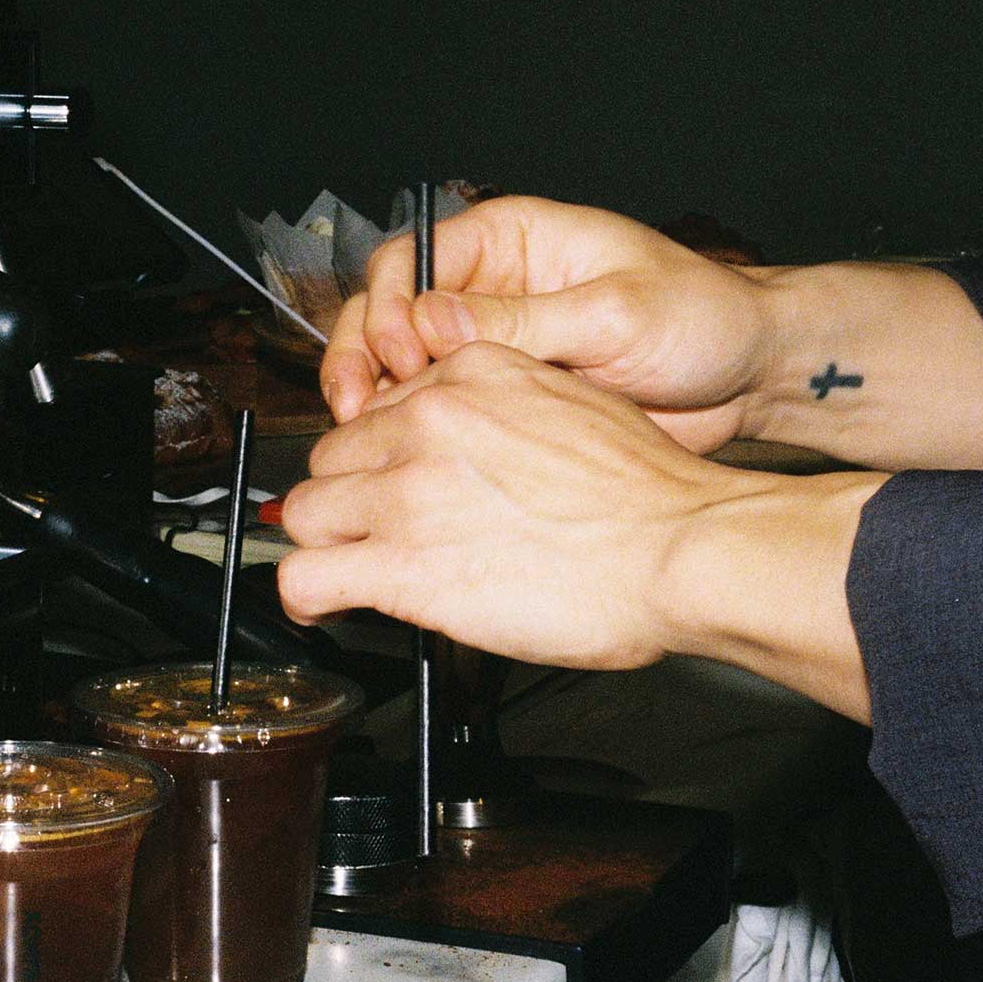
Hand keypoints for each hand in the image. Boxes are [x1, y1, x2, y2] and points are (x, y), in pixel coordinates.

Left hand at [282, 340, 766, 671]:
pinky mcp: (400, 563)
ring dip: (325, 545)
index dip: (382, 456)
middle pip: (333, 458)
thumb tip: (475, 447)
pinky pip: (304, 576)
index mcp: (468, 373)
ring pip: (307, 512)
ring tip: (351, 573)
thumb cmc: (650, 496)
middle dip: (349, 500)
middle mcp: (427, 419)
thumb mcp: (572, 405)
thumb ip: (504, 412)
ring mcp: (407, 491)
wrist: (680, 548)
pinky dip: (302, 597)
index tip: (393, 485)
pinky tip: (320, 609)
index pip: (379, 407)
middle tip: (376, 537)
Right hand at [320, 197, 777, 452]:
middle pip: (388, 310)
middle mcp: (488, 286)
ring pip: (401, 365)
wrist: (747, 379)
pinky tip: (404, 460)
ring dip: (377, 400)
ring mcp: (490, 344)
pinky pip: (437, 410)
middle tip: (356, 405)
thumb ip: (525, 318)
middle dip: (362, 355)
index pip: (413, 258)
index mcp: (510, 239)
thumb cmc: (701, 318)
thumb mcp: (616, 312)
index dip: (389, 304)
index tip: (398, 353)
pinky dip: (411, 433)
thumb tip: (432, 323)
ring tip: (366, 436)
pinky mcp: (501, 396)